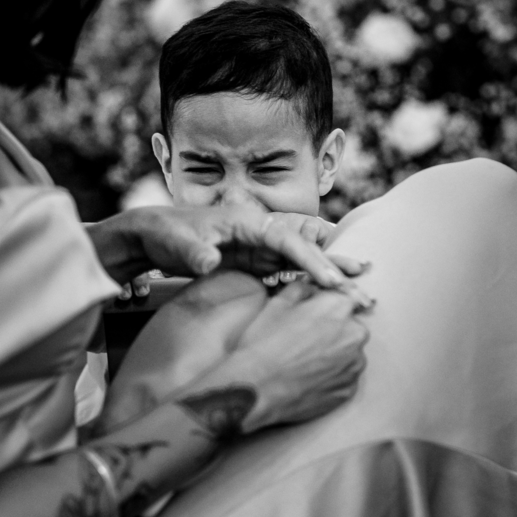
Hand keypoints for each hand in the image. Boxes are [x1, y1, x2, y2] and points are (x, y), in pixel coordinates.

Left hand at [87, 206, 373, 308]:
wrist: (152, 236)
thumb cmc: (167, 234)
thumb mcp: (177, 243)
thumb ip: (195, 252)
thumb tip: (210, 260)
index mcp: (248, 221)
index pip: (287, 238)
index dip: (310, 259)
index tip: (330, 280)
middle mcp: (260, 230)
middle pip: (306, 242)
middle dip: (335, 260)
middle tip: (364, 279)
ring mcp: (260, 245)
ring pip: (304, 256)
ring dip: (329, 270)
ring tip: (358, 287)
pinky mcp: (257, 261)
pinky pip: (290, 270)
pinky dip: (310, 280)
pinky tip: (327, 295)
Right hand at [180, 280, 369, 436]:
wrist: (258, 387)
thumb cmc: (265, 343)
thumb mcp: (277, 304)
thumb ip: (300, 289)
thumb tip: (310, 288)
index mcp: (339, 307)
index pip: (342, 298)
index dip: (324, 306)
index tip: (312, 314)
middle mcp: (355, 334)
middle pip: (349, 327)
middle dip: (332, 330)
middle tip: (305, 340)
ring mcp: (354, 365)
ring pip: (348, 354)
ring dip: (334, 354)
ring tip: (305, 361)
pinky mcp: (348, 390)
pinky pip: (344, 378)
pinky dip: (331, 377)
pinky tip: (308, 377)